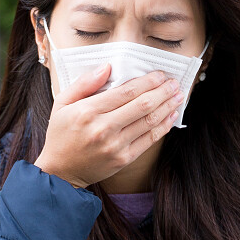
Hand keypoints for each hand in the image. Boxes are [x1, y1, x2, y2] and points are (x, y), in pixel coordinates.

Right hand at [33, 63, 183, 188]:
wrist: (60, 172)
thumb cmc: (61, 134)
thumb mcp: (62, 103)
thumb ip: (84, 83)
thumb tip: (107, 67)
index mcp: (88, 111)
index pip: (126, 92)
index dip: (147, 82)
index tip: (159, 74)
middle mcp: (103, 128)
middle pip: (142, 105)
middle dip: (163, 91)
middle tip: (174, 83)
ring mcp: (115, 145)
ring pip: (149, 121)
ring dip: (168, 107)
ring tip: (178, 96)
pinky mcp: (123, 159)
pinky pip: (149, 140)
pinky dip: (163, 126)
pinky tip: (171, 116)